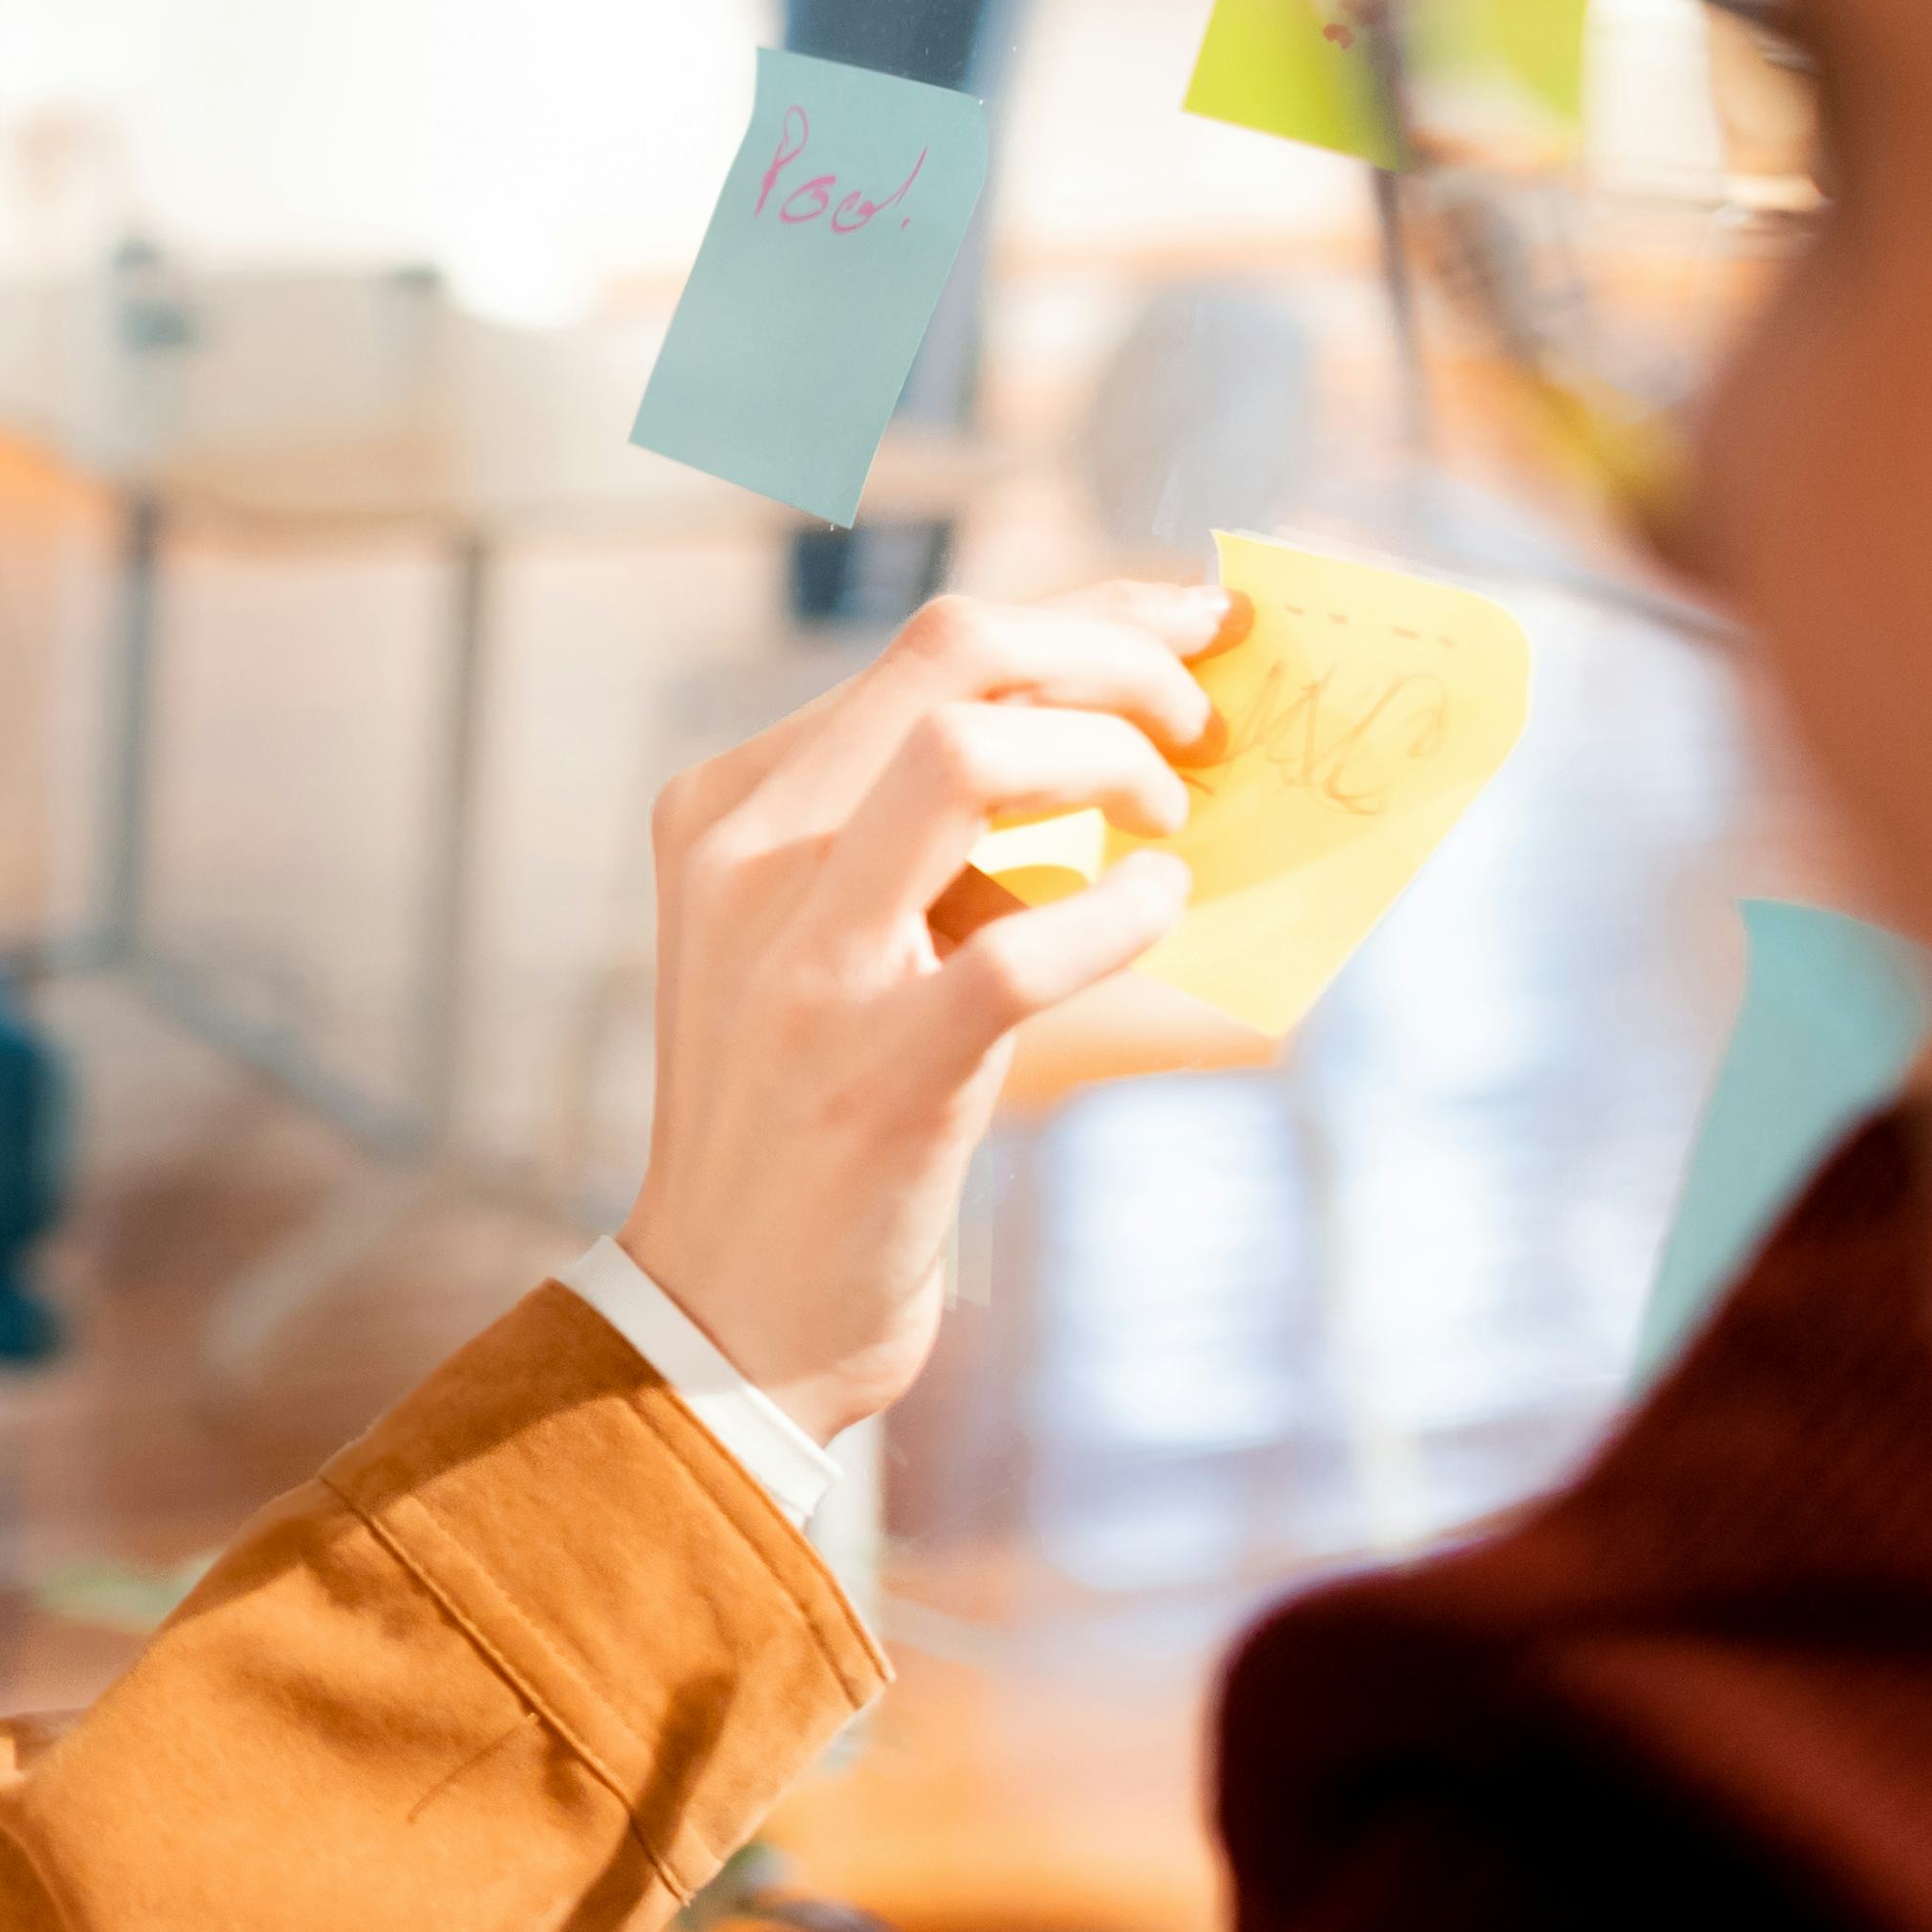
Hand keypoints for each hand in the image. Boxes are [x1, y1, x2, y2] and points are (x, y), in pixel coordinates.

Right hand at [610, 578, 1233, 1438]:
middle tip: (1203, 727)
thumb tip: (1125, 753)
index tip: (1191, 625)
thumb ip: (914, 846)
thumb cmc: (816, 1124)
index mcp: (730, 811)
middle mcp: (747, 859)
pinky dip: (1121, 915)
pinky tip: (1158, 910)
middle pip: (954, 653)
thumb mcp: (822, 947)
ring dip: (1110, 760)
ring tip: (1168, 822)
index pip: (927, 644)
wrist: (728, 1319)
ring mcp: (803, 962)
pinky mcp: (875, 1069)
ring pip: (966, 752)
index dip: (1091, 612)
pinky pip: (1023, 948)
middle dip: (1117, 655)